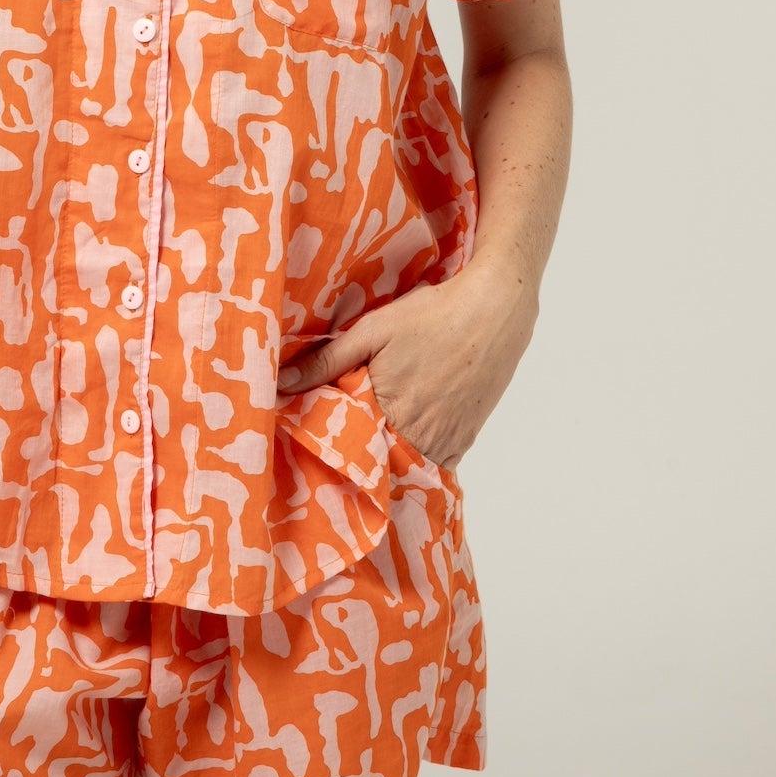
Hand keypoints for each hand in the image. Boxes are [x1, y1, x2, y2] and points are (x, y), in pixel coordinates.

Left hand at [275, 256, 539, 471]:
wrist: (495, 312)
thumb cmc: (432, 317)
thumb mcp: (372, 331)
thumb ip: (327, 360)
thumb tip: (280, 383)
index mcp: (392, 415)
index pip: (349, 451)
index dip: (332, 446)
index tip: (312, 444)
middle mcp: (422, 439)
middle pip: (379, 461)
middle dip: (359, 454)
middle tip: (341, 439)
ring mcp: (447, 443)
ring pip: (406, 464)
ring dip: (388, 456)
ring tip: (371, 435)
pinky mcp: (465, 440)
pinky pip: (432, 461)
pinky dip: (416, 453)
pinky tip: (403, 432)